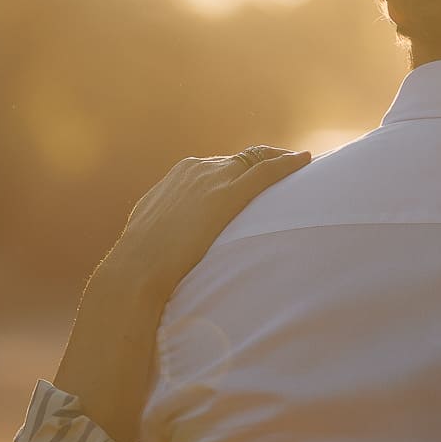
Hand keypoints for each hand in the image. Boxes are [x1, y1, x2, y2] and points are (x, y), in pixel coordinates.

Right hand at [54, 146, 309, 441]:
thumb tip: (168, 278)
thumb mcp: (151, 256)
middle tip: (290, 168)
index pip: (215, 170)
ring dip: (279, 162)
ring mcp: (211, 180)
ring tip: (304, 166)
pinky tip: (306, 163)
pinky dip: (287, 165)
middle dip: (262, 163)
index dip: (238, 173)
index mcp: (173, 185)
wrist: (134, 276)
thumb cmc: (140, 280)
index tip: (257, 180)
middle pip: (237, 161)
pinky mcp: (228, 193)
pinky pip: (265, 172)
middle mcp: (193, 174)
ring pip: (254, 161)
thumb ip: (167, 250)